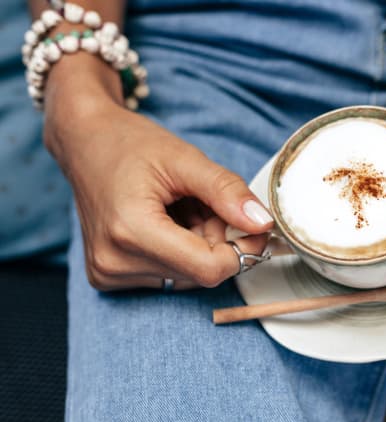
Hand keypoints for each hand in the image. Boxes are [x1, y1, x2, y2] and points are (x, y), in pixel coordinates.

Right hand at [45, 96, 272, 290]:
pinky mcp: (108, 276)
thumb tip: (263, 223)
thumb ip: (227, 192)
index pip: (209, 269)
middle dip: (219, 242)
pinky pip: (168, 274)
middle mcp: (115, 261)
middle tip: (208, 204)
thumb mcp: (185, 158)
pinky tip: (168, 222)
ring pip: (187, 276)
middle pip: (200, 273)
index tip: (254, 225)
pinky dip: (181, 251)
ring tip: (184, 208)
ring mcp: (108, 272)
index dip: (243, 250)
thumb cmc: (129, 144)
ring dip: (200, 246)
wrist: (83, 142)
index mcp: (130, 231)